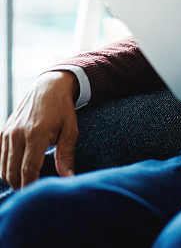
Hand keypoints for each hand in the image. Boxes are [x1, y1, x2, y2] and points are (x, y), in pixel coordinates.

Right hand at [0, 71, 78, 188]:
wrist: (48, 87)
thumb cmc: (62, 109)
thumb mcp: (70, 130)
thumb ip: (67, 155)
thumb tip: (68, 178)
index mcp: (35, 134)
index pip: (28, 169)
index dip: (31, 186)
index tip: (38, 195)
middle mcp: (17, 134)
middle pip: (12, 171)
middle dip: (21, 186)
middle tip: (34, 193)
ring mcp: (7, 133)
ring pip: (3, 167)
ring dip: (13, 178)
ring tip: (27, 184)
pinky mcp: (2, 132)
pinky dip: (5, 167)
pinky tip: (18, 171)